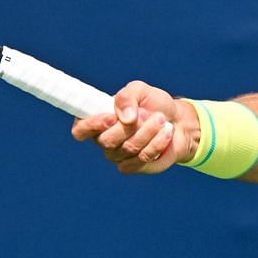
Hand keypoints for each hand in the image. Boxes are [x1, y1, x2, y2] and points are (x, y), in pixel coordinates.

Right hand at [70, 80, 190, 173]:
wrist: (177, 121)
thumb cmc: (154, 104)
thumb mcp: (141, 90)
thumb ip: (127, 97)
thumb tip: (125, 117)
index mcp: (98, 120)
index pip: (80, 130)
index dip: (91, 126)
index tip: (111, 117)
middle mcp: (103, 140)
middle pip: (107, 141)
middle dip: (132, 126)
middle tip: (152, 114)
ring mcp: (117, 156)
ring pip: (128, 149)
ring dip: (149, 132)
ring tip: (161, 120)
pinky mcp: (133, 166)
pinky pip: (141, 159)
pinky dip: (157, 144)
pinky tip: (165, 134)